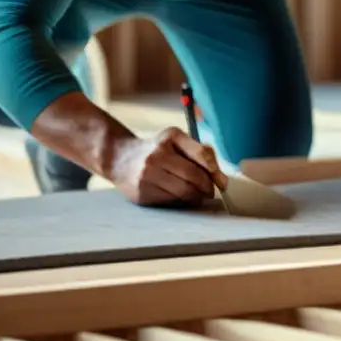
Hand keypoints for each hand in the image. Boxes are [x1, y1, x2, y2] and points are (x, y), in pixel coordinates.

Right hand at [108, 127, 228, 206]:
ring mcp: (147, 176)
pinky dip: (180, 201)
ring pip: (184, 192)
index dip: (215, 171)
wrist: (118, 158)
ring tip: (196, 194)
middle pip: (194, 177)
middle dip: (207, 187)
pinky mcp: (142, 194)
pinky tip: (179, 196)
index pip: (201, 155)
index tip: (221, 182)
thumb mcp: (175, 140)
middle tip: (210, 191)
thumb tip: (220, 177)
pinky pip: (171, 201)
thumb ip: (200, 152)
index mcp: (169, 138)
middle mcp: (157, 156)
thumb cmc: (155, 149)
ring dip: (196, 196)